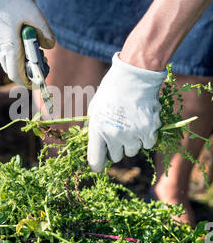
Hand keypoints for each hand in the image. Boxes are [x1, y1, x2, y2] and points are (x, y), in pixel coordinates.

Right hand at [0, 0, 54, 87]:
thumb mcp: (34, 13)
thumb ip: (45, 32)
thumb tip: (49, 45)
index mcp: (10, 46)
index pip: (16, 75)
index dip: (27, 81)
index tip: (38, 80)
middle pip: (12, 67)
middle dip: (26, 68)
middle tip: (41, 59)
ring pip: (5, 57)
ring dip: (18, 57)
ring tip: (32, 44)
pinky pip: (0, 47)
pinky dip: (11, 47)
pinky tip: (19, 34)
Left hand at [87, 53, 166, 171]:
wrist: (134, 77)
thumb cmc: (111, 90)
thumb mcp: (95, 108)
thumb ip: (93, 127)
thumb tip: (93, 141)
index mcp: (98, 131)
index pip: (95, 161)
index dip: (97, 165)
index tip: (99, 165)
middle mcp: (115, 136)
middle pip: (115, 157)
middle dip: (116, 147)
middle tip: (118, 133)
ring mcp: (133, 135)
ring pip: (132, 150)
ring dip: (131, 142)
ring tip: (131, 124)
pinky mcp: (149, 131)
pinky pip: (147, 144)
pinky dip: (146, 136)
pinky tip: (142, 122)